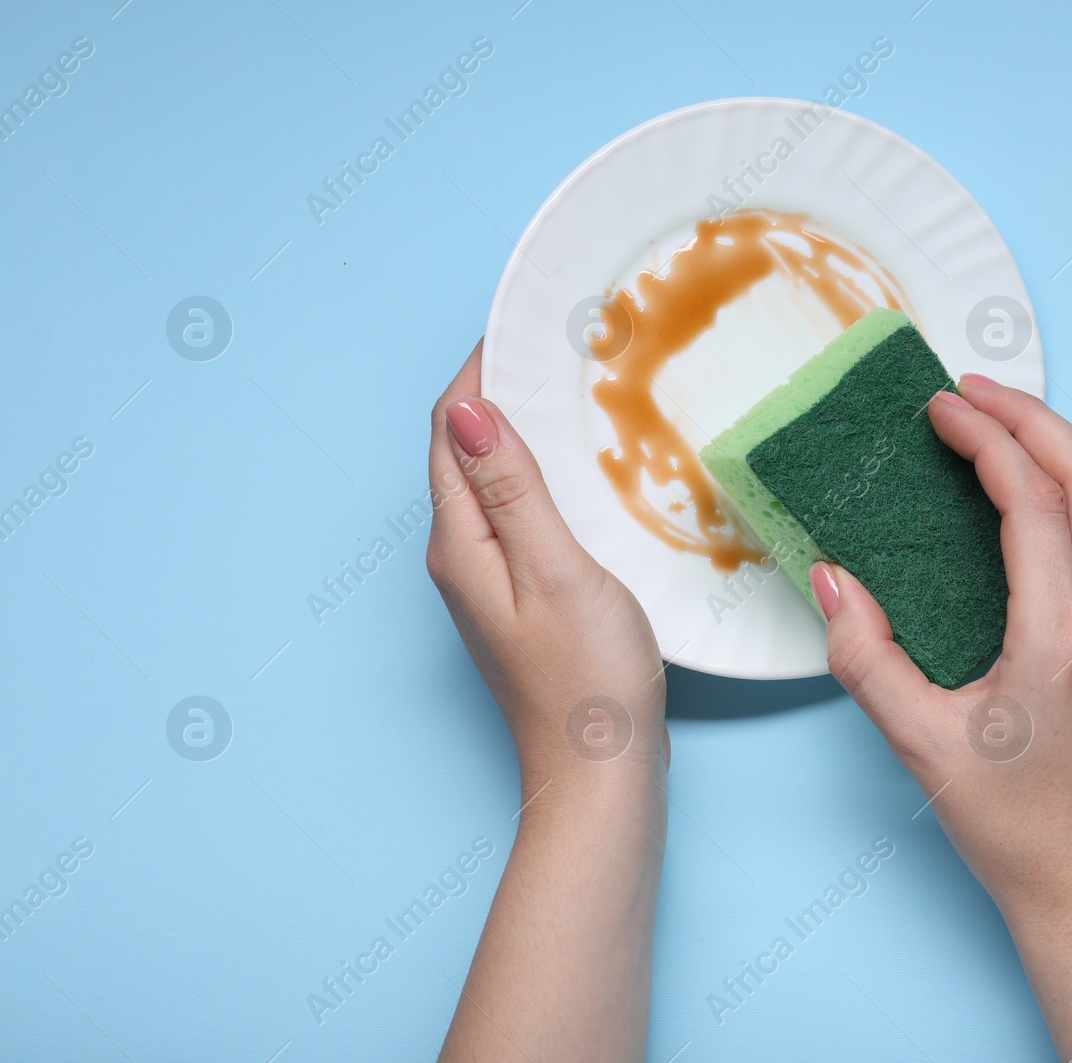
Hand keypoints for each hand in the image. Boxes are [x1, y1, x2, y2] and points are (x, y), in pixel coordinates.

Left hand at [431, 340, 668, 1062]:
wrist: (601, 774)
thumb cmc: (588, 682)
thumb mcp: (557, 572)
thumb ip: (513, 491)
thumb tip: (464, 412)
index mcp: (461, 542)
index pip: (450, 429)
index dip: (482, 368)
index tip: (527, 318)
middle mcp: (461, 556)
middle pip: (466, 450)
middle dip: (502, 389)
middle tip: (562, 342)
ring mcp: (489, 579)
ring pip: (494, 480)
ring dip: (525, 430)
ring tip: (579, 388)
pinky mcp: (521, 597)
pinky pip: (519, 512)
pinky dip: (544, 474)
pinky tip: (588, 469)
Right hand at [811, 372, 1071, 923]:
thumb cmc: (1015, 831)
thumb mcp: (921, 748)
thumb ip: (867, 658)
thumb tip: (831, 578)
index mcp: (1061, 642)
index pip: (1033, 500)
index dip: (984, 438)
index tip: (940, 409)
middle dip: (1031, 416)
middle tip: (971, 391)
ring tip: (1013, 423)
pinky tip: (1058, 490)